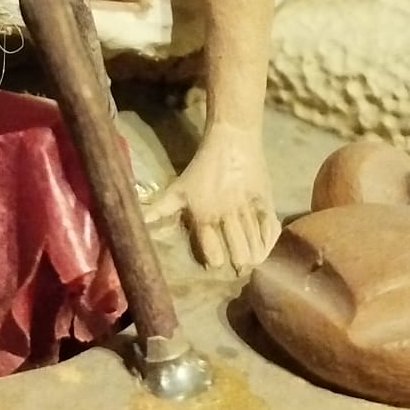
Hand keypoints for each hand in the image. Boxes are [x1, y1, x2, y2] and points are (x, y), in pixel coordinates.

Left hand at [146, 123, 279, 273]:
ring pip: (254, 243)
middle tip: (238, 269)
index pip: (212, 249)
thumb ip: (160, 209)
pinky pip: (270, 228)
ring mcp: (248, 209)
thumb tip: (139, 222)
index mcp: (205, 215)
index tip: (215, 264)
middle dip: (238, 264)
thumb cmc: (202, 167)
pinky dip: (269, 241)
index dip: (214, 260)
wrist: (232, 140)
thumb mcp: (179, 188)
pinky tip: (266, 248)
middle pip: (238, 252)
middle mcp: (227, 215)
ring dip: (254, 256)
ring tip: (251, 264)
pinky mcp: (265, 201)